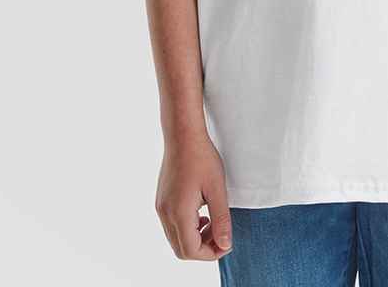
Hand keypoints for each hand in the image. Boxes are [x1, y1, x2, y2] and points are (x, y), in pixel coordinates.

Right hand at [155, 134, 232, 260]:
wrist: (183, 135)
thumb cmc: (202, 158)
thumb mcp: (217, 188)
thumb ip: (221, 219)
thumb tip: (225, 245)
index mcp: (178, 212)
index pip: (191, 251)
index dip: (211, 253)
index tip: (227, 242)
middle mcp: (165, 213)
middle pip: (181, 249)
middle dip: (203, 248)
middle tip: (221, 233)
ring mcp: (161, 207)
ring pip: (176, 238)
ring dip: (195, 238)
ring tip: (212, 222)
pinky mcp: (161, 200)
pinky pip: (172, 226)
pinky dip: (187, 228)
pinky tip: (201, 214)